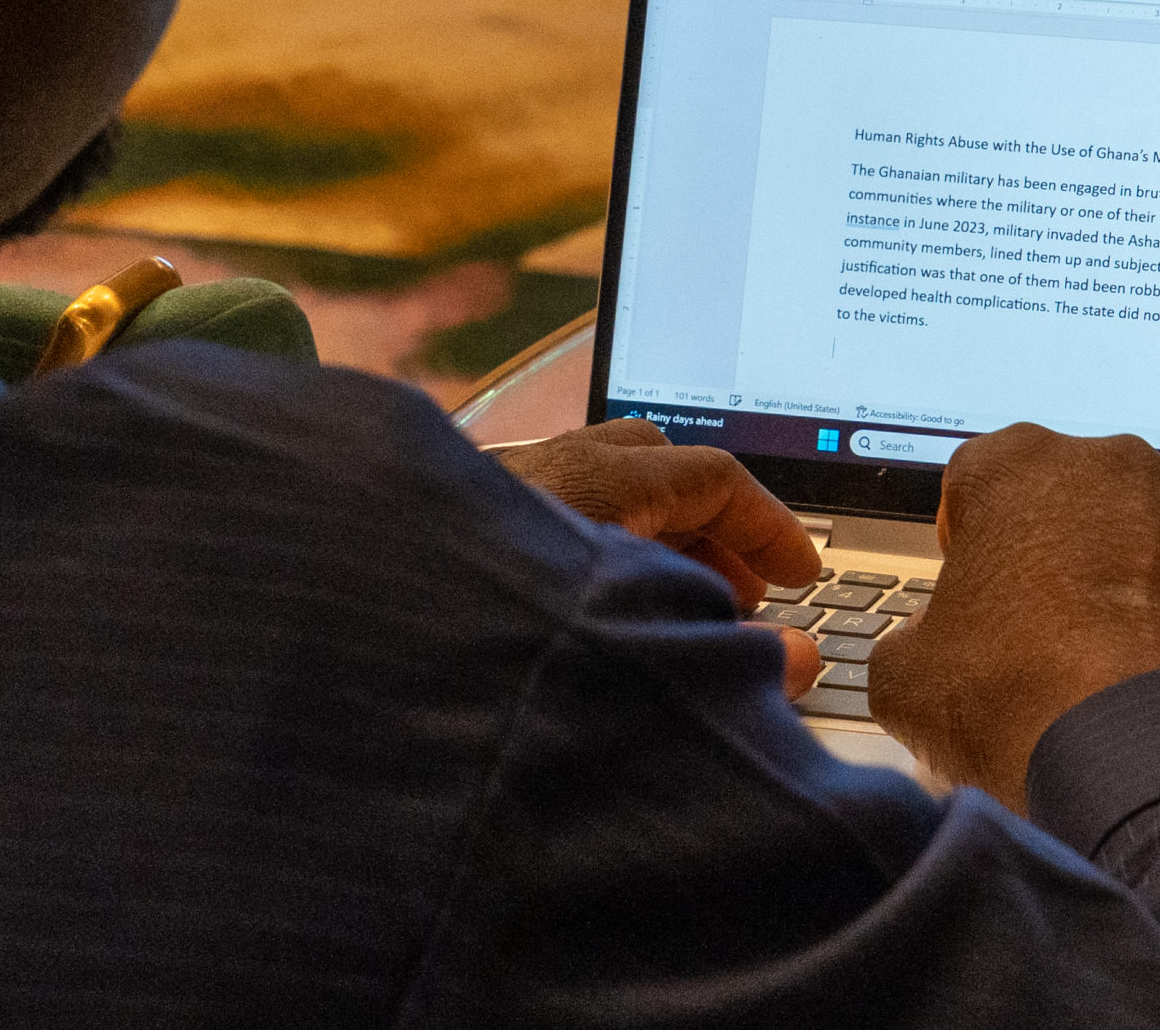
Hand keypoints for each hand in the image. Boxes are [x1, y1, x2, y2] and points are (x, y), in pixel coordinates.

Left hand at [494, 419, 825, 696]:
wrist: (359, 690)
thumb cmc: (497, 650)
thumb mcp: (634, 654)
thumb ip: (724, 653)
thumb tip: (797, 659)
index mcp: (592, 480)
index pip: (711, 477)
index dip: (768, 526)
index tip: (800, 571)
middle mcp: (541, 473)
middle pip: (656, 470)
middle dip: (712, 529)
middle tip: (748, 594)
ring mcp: (494, 502)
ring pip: (602, 495)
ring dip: (658, 544)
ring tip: (688, 614)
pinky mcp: (464, 544)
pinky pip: (555, 527)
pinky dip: (603, 560)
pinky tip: (611, 624)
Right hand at [868, 423, 1159, 810]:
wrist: (1145, 774)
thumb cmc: (1021, 706)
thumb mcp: (903, 677)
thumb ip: (908, 635)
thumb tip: (927, 645)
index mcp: (1018, 465)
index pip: (977, 476)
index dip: (967, 537)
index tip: (968, 584)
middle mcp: (1113, 467)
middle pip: (1069, 494)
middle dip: (1053, 547)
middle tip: (1034, 625)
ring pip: (1150, 527)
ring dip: (1130, 572)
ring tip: (1109, 656)